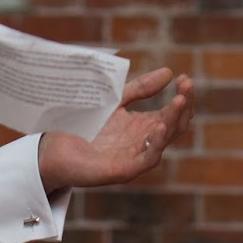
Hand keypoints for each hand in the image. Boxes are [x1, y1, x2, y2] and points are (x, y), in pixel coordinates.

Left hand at [36, 69, 193, 191]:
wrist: (55, 149)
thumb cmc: (85, 126)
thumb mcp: (116, 100)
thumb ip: (139, 88)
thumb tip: (168, 72)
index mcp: (146, 126)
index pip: (174, 112)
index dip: (183, 96)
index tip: (184, 78)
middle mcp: (145, 142)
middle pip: (176, 126)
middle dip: (184, 105)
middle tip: (187, 86)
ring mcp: (136, 157)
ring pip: (165, 141)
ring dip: (174, 121)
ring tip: (179, 101)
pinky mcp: (123, 170)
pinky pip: (146, 159)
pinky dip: (156, 144)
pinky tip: (160, 127)